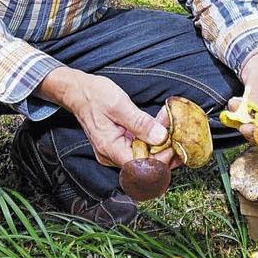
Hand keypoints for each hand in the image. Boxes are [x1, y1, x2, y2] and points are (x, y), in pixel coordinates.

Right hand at [36, 66, 169, 168]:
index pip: (139, 166)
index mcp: (109, 148)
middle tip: (178, 139)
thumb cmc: (95, 96)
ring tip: (172, 132)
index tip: (173, 144)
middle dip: (163, 154)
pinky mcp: (118, 145)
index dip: (159, 160)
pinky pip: (138, 149)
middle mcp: (111, 155)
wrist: (78, 91)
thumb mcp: (119, 105)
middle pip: (143, 166)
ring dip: (159, 147)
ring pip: (142, 158)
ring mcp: (114, 151)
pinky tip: (162, 130)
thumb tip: (161, 137)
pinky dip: (151, 142)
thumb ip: (140, 123)